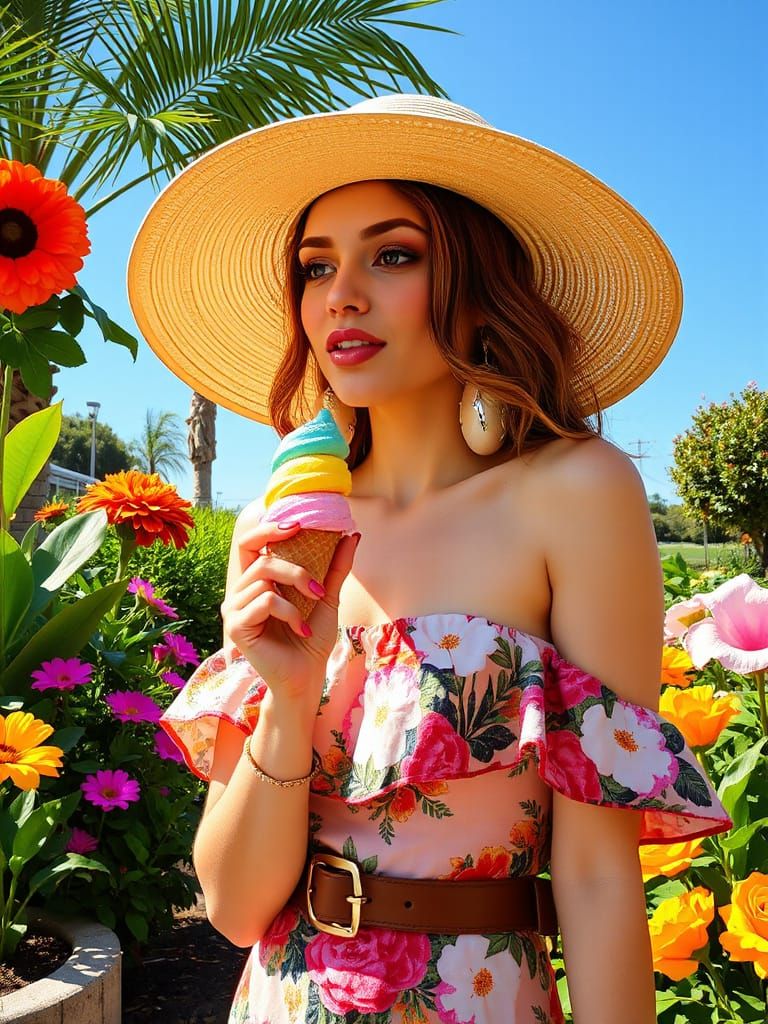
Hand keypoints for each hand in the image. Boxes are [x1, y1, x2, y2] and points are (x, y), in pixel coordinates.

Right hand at [221, 520, 360, 713]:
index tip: (298, 525)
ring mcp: (234, 609)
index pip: (250, 543)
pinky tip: (301, 629)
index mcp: (256, 581)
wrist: (307, 676)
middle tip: (318, 588)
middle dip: (295, 569)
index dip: (268, 528)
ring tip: (311, 612)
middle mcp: (240, 592)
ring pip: (263, 577)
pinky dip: (289, 612)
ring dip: (296, 592)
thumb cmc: (312, 639)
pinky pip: (264, 601)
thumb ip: (335, 566)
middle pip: (262, 559)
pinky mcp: (235, 626)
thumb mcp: (327, 596)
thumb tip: (352, 534)